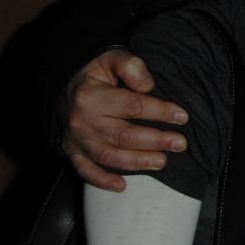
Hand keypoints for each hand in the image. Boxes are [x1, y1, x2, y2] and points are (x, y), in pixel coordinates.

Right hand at [63, 49, 187, 191]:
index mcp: (93, 96)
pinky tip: (121, 186)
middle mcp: (83, 121)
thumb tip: (148, 86)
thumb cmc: (94, 71)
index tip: (182, 116)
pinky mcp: (73, 151)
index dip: (160, 112)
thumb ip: (131, 66)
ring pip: (109, 156)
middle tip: (180, 144)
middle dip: (155, 141)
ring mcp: (77, 139)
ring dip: (137, 162)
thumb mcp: (111, 57)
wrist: (63, 82)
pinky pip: (85, 170)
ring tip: (162, 162)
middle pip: (124, 135)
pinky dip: (101, 180)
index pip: (132, 106)